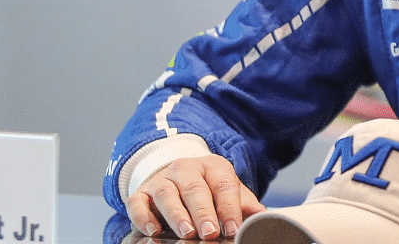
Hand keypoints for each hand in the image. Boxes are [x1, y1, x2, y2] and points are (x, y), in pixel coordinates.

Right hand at [126, 154, 264, 238]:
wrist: (176, 176)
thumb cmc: (208, 187)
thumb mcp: (228, 190)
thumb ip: (243, 202)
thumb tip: (261, 215)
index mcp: (213, 166)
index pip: (223, 184)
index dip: (229, 207)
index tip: (233, 228)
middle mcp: (185, 169)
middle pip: (195, 189)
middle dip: (203, 212)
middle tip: (210, 232)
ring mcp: (162, 179)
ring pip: (167, 194)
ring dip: (177, 215)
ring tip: (186, 233)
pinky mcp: (141, 192)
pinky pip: (138, 202)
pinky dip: (143, 216)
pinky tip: (152, 231)